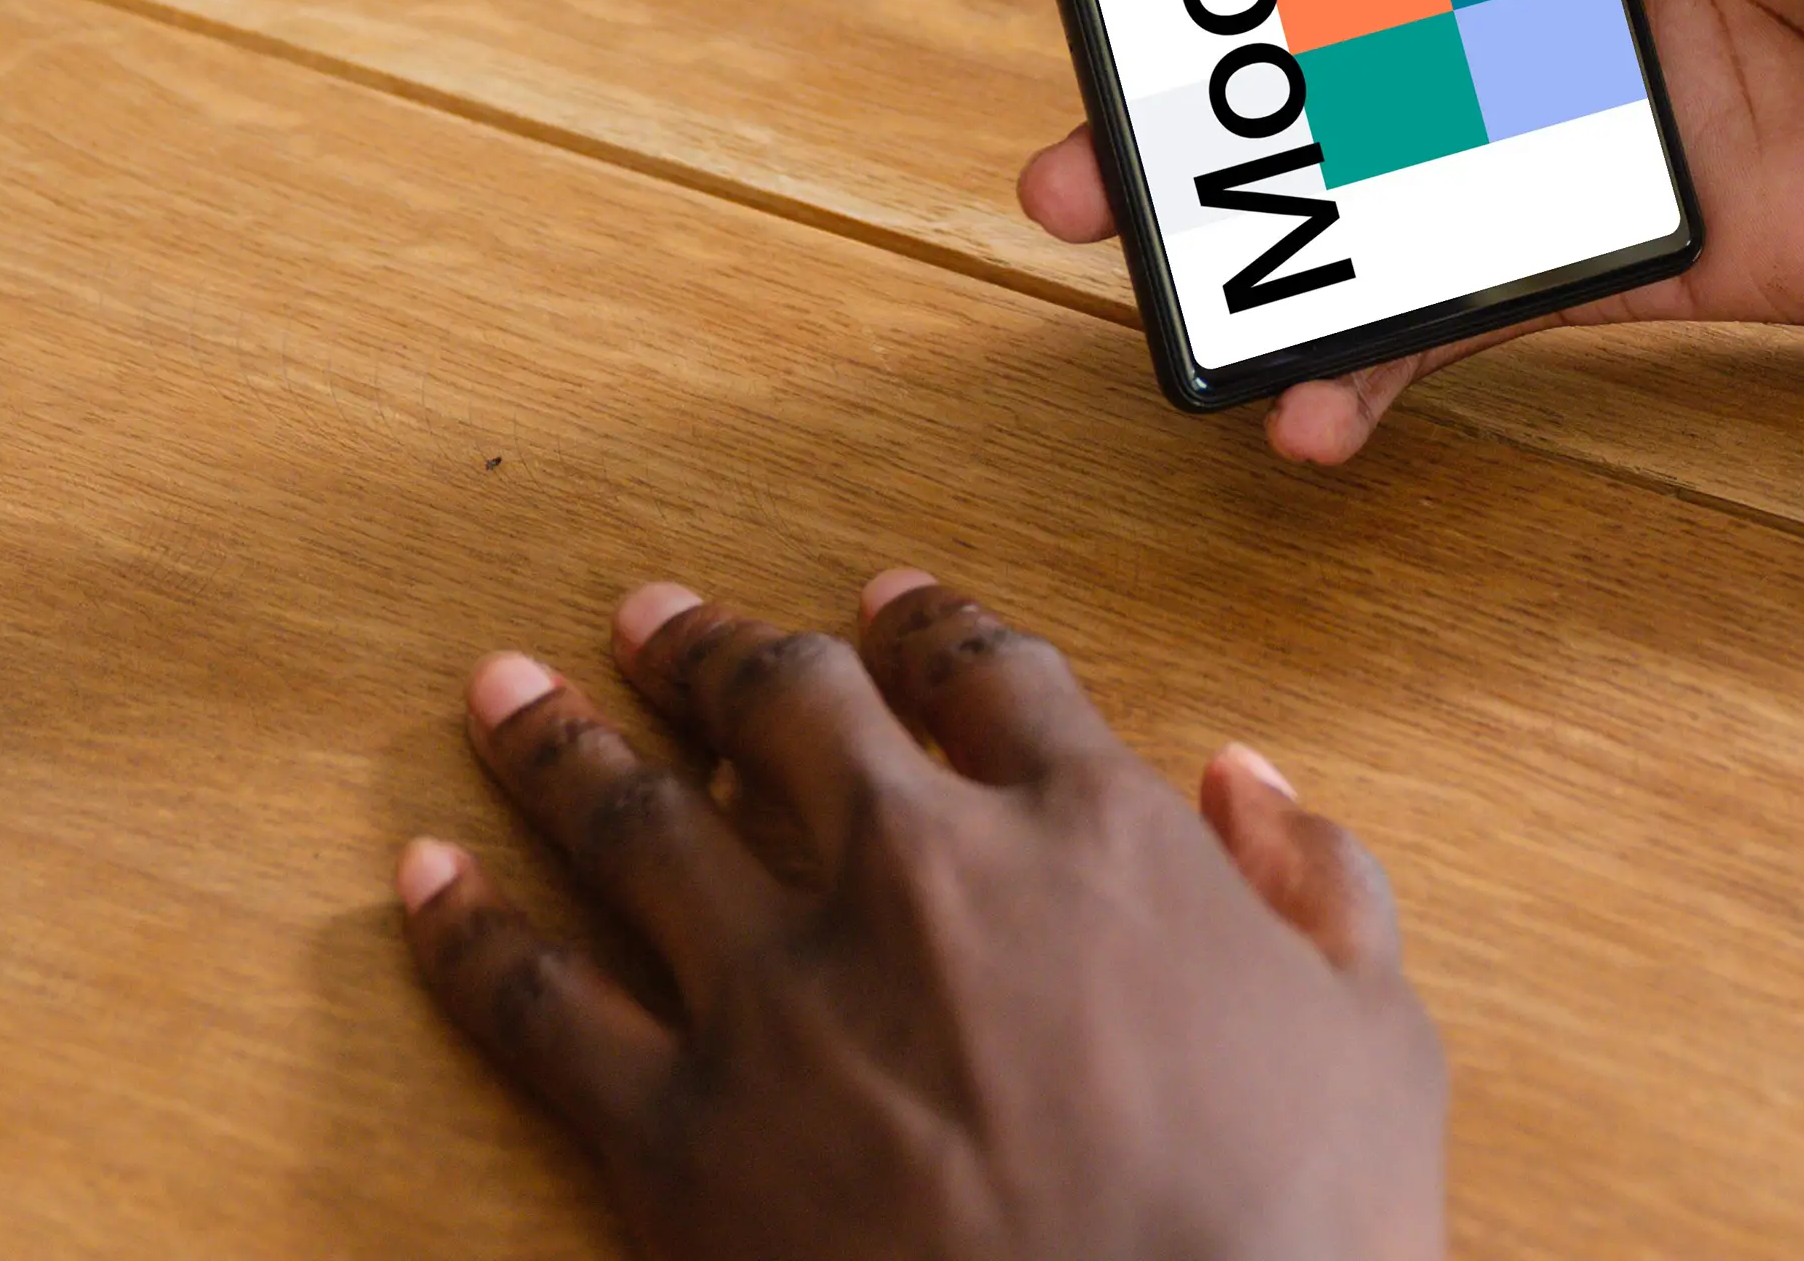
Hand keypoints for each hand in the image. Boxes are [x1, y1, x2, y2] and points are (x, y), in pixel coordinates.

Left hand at [400, 572, 1444, 1260]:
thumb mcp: (1378, 1043)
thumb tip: (1249, 779)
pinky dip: (468, 932)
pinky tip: (424, 883)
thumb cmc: (1297, 1246)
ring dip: (558, 743)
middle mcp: (917, 875)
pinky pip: (535, 1006)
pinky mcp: (675, 1139)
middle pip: (788, 710)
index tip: (882, 608)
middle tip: (653, 616)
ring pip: (632, 821)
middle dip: (712, 650)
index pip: (990, 674)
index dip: (929, 627)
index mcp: (1089, 833)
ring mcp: (781, 1000)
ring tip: (501, 695)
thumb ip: (1321, 884)